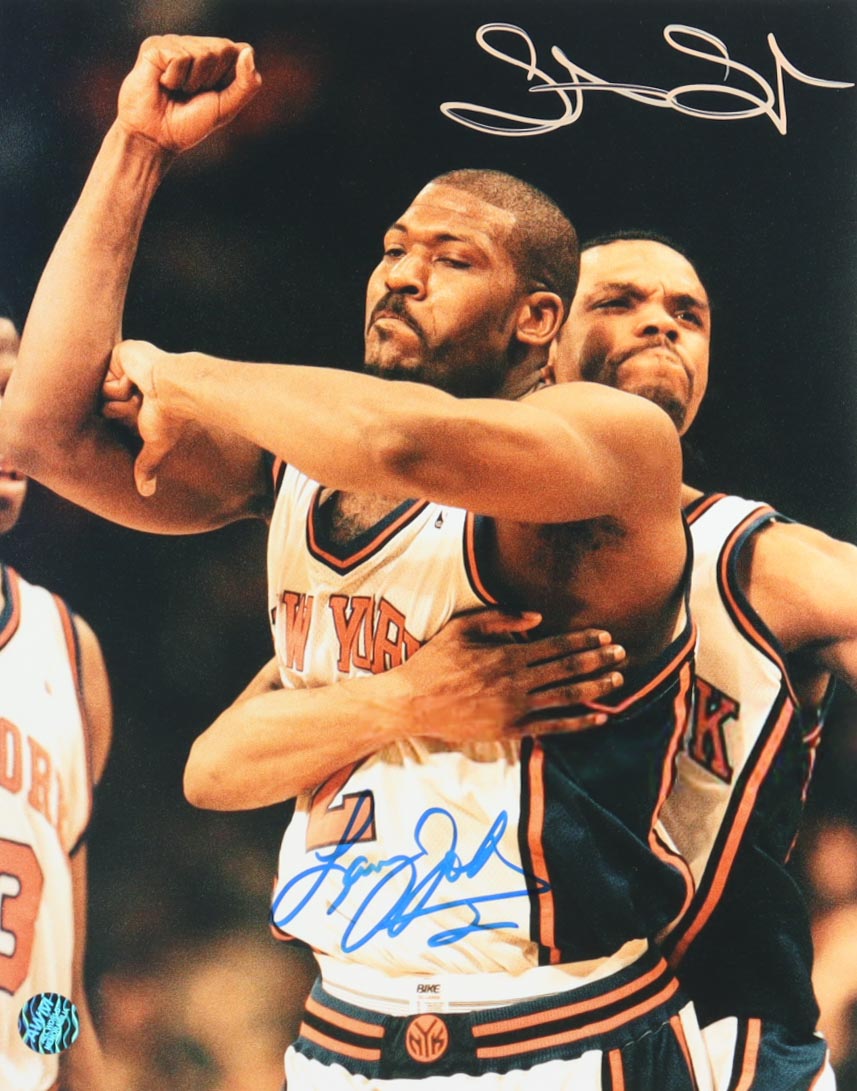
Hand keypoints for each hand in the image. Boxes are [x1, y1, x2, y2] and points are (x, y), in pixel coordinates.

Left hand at [105, 339, 184, 495]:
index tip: (140, 410)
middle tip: (142, 403)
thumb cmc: (170, 415)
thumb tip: (147, 494)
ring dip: (122, 399)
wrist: (176, 389)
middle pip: (101, 402)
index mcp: (132, 394)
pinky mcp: (120, 352)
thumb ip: (146, 463)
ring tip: (142, 392)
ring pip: (102, 392)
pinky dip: (121, 386)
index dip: (121, 416)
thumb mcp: (155, 443)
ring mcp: (122, 364)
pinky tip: (137, 380)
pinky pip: (106, 380)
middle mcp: (126, 377)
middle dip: (121, 409)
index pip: (108, 411)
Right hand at [117, 35, 261, 152]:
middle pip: (223, 48)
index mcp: (214, 57)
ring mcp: (174, 44)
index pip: (239, 50)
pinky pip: (179, 57)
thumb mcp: (226, 107)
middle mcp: (195, 45)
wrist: (156, 137)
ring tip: (176, 90)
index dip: (229, 77)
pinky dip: (174, 79)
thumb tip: (248, 51)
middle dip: (211, 79)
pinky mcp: (155, 46)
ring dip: (192, 82)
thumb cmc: (189, 123)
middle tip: (191, 94)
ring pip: (203, 53)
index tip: (212, 93)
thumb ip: (246, 84)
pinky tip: (163, 84)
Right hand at [400, 609, 624, 743]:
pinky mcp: (511, 731)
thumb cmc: (435, 661)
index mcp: (507, 655)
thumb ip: (500, 618)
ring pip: (566, 698)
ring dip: (596, 689)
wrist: (412, 703)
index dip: (584, 641)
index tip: (605, 636)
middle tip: (622, 654)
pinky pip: (553, 728)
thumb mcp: (462, 627)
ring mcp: (516, 709)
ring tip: (618, 681)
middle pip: (568, 670)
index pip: (556, 646)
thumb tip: (536, 617)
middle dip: (599, 661)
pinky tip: (598, 718)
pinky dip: (578, 723)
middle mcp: (517, 682)